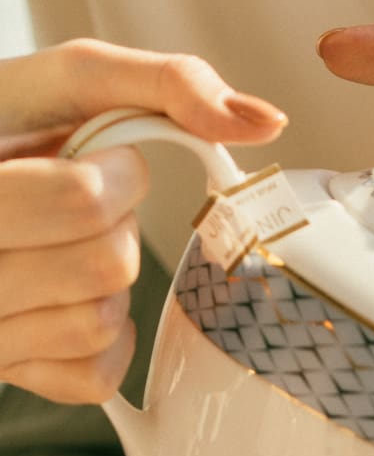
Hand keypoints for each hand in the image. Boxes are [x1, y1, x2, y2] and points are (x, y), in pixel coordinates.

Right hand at [0, 40, 283, 402]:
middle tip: (81, 204)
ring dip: (109, 282)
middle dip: (118, 226)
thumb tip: (266, 122)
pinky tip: (74, 296)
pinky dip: (107, 339)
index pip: (84, 200)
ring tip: (66, 245)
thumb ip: (168, 84)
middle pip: (107, 266)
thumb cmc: (16, 127)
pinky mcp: (8, 371)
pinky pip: (95, 376)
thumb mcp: (75, 79)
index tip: (96, 160)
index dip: (119, 175)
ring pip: (99, 324)